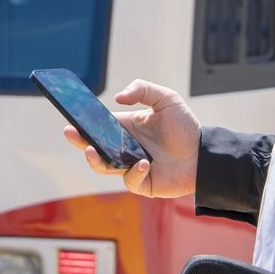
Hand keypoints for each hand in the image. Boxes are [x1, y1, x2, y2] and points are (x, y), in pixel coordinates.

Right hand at [58, 79, 199, 197]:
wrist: (204, 154)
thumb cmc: (185, 127)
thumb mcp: (166, 99)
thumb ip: (142, 90)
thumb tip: (117, 97)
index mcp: (125, 128)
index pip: (98, 126)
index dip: (83, 123)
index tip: (71, 118)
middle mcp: (124, 148)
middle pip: (93, 146)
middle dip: (78, 141)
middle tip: (69, 133)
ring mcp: (130, 166)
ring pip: (104, 166)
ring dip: (95, 160)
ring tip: (93, 152)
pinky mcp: (142, 183)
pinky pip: (129, 180)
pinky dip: (133, 173)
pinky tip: (144, 163)